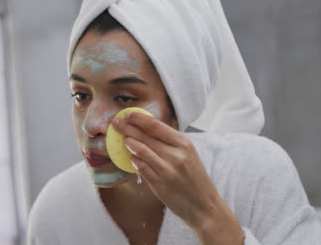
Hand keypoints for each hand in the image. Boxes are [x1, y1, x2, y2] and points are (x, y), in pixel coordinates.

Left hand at [112, 112, 243, 244]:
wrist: (204, 205)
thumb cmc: (194, 178)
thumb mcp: (189, 154)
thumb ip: (170, 143)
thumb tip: (147, 129)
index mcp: (184, 144)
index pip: (156, 125)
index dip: (139, 118)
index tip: (127, 114)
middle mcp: (176, 155)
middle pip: (146, 136)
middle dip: (128, 128)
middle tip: (116, 123)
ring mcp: (167, 170)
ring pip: (141, 151)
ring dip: (129, 144)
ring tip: (123, 140)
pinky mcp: (160, 184)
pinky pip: (141, 168)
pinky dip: (134, 161)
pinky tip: (131, 158)